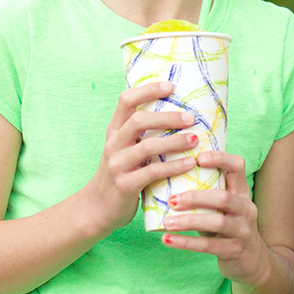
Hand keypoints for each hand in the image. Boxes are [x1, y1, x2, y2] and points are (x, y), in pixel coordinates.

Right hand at [83, 81, 200, 232]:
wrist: (98, 208)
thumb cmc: (122, 173)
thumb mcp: (125, 149)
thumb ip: (144, 134)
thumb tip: (183, 115)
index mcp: (115, 130)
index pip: (126, 100)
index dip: (147, 90)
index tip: (171, 86)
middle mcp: (114, 144)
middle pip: (139, 120)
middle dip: (168, 117)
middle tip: (192, 118)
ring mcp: (117, 165)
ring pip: (147, 146)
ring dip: (174, 141)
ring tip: (195, 139)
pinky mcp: (125, 185)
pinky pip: (151, 172)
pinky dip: (173, 167)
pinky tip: (189, 164)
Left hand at [158, 150, 272, 287]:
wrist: (252, 261)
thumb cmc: (227, 227)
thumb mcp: (223, 208)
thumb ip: (206, 193)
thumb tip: (165, 174)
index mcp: (242, 192)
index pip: (237, 167)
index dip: (220, 158)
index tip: (197, 158)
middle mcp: (246, 209)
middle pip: (223, 197)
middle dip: (195, 197)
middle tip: (171, 200)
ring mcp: (242, 230)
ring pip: (217, 222)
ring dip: (188, 221)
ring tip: (166, 222)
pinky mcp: (235, 250)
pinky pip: (209, 246)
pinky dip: (186, 242)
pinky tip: (167, 240)